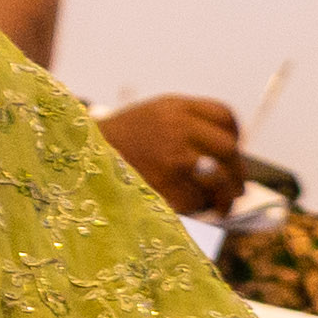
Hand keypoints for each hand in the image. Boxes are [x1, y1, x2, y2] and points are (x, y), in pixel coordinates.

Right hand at [99, 96, 246, 218]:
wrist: (80, 155)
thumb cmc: (120, 139)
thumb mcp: (154, 113)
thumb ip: (190, 121)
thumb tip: (229, 149)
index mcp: (177, 107)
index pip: (225, 117)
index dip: (236, 136)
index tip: (235, 152)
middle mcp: (179, 128)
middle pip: (228, 149)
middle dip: (237, 172)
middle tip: (238, 188)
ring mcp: (172, 157)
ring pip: (218, 178)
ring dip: (225, 196)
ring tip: (224, 205)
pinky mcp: (163, 185)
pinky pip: (195, 199)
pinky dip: (198, 207)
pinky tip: (193, 210)